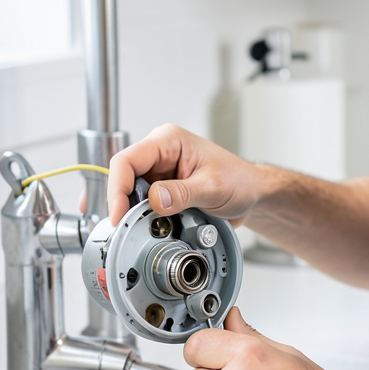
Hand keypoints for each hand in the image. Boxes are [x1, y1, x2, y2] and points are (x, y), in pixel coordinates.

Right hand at [107, 124, 261, 225]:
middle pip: (123, 178)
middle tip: (128, 227)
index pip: (127, 160)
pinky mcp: (162, 189)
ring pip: (131, 194)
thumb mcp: (213, 187)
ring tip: (144, 228)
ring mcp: (159, 172)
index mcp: (168, 141)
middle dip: (123, 204)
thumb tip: (154, 200)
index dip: (117, 189)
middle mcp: (160, 154)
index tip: (119, 214)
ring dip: (134, 213)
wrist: (251, 194)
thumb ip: (183, 193)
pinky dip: (144, 218)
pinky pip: (143, 204)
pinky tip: (152, 226)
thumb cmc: (239, 181)